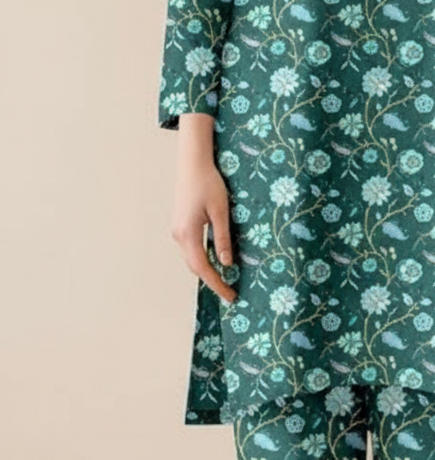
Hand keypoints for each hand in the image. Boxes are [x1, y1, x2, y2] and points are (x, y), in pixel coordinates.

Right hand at [170, 113, 237, 304]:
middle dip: (212, 281)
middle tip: (230, 293)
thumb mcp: (221, 211)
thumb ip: (223, 237)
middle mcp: (179, 235)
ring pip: (192, 258)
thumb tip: (226, 263)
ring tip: (225, 281)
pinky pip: (191, 248)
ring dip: (206, 271)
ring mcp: (177, 230)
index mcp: (188, 233)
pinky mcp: (181, 225)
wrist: (192, 163)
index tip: (230, 296)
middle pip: (195, 266)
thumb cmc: (209, 183)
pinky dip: (202, 259)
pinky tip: (215, 261)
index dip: (217, 284)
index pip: (203, 267)